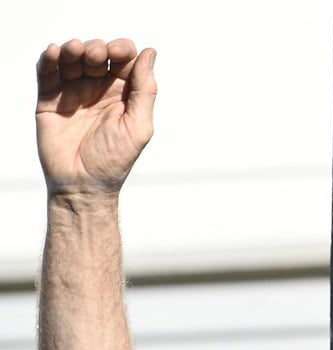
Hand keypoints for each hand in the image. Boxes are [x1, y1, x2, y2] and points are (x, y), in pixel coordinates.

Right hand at [36, 38, 156, 195]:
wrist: (81, 184)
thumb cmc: (113, 161)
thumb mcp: (138, 126)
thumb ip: (145, 90)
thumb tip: (150, 53)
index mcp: (124, 95)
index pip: (125, 60)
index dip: (122, 49)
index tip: (118, 52)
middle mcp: (99, 90)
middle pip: (99, 54)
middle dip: (97, 48)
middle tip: (95, 57)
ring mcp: (74, 93)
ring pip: (72, 58)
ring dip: (73, 48)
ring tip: (73, 51)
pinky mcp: (51, 99)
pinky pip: (47, 72)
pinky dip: (49, 58)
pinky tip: (54, 52)